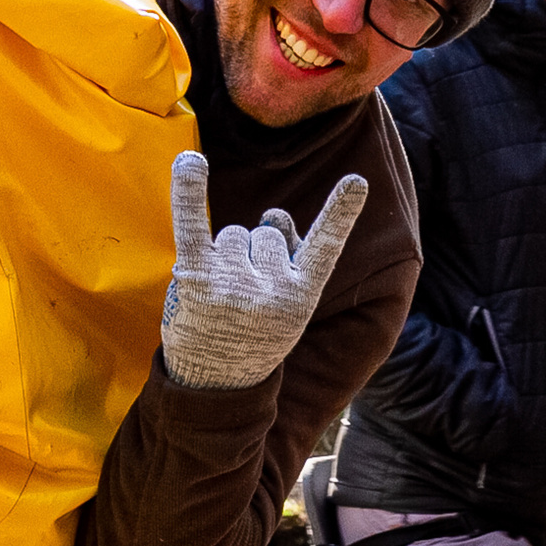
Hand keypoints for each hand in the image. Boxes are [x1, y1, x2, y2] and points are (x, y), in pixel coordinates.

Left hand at [160, 152, 367, 390]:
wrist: (214, 386)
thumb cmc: (252, 338)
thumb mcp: (287, 310)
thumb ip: (289, 260)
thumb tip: (274, 215)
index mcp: (301, 299)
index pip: (325, 248)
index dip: (340, 214)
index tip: (356, 181)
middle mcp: (271, 291)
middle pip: (264, 233)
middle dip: (252, 254)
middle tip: (240, 298)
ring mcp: (233, 285)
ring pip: (233, 234)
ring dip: (223, 255)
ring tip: (218, 296)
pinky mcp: (195, 279)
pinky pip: (193, 223)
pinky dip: (189, 189)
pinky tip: (190, 159)